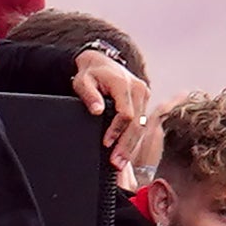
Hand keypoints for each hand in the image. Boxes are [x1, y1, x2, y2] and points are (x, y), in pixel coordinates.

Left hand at [70, 48, 152, 170]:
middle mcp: (139, 89)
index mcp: (124, 84)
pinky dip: (133, 138)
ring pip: (141, 125)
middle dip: (126, 146)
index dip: (116, 131)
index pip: (125, 114)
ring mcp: (143, 95)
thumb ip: (89, 96)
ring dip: (131, 146)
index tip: (106, 143)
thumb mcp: (82, 82)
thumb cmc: (90, 73)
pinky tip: (126, 152)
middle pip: (137, 123)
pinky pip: (141, 123)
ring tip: (121, 163)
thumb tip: (96, 110)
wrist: (100, 62)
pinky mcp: (143, 101)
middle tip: (116, 163)